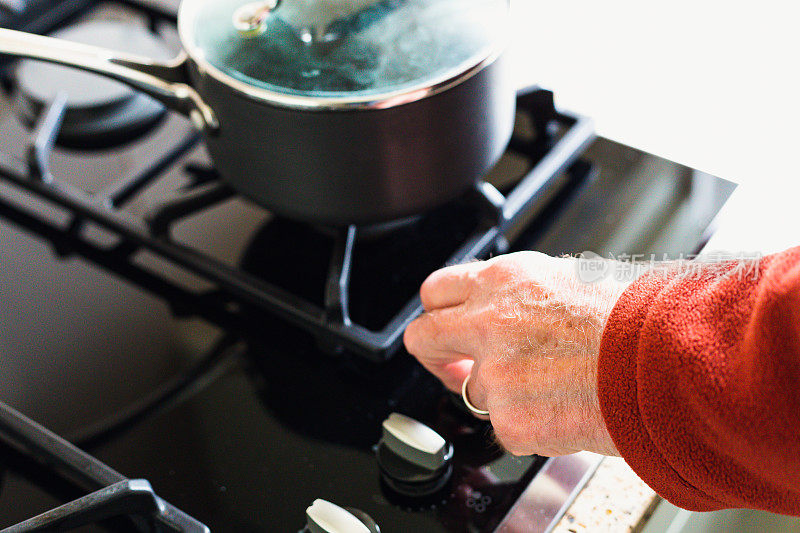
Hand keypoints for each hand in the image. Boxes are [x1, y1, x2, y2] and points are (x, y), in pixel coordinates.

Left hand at [403, 251, 629, 456]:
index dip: (439, 312)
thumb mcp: (573, 279)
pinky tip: (568, 409)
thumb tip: (511, 308)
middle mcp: (489, 322)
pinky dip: (533, 426)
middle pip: (423, 337)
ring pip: (476, 390)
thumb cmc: (639, 317)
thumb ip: (525, 295)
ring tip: (558, 387)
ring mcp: (495, 374)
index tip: (444, 326)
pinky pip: (507, 428)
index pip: (437, 290)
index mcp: (504, 281)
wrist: (671, 360)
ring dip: (505, 394)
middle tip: (451, 365)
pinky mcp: (510, 421)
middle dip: (433, 354)